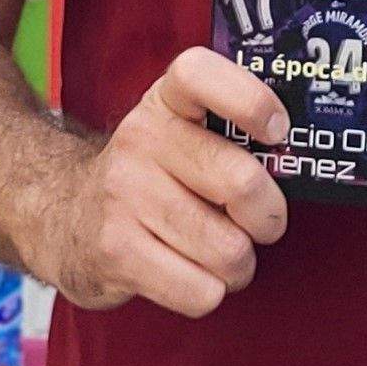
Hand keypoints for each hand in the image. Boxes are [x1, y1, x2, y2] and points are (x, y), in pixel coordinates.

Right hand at [22, 48, 289, 317]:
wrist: (63, 216)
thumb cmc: (152, 177)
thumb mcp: (180, 135)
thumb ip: (230, 135)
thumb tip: (303, 157)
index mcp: (164, 101)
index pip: (199, 73)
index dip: (250, 99)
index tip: (277, 132)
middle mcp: (139, 139)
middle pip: (241, 183)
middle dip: (270, 218)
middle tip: (262, 224)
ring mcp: (122, 194)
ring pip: (227, 249)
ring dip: (240, 264)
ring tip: (223, 255)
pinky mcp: (114, 250)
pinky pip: (201, 291)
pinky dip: (211, 292)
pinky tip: (193, 276)